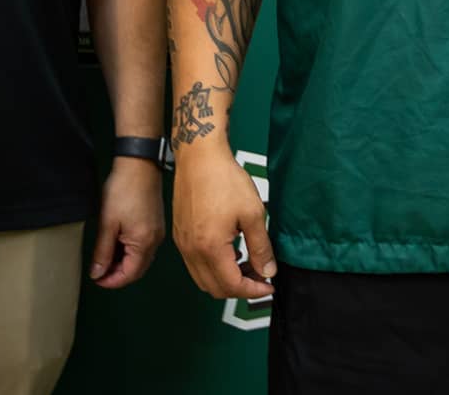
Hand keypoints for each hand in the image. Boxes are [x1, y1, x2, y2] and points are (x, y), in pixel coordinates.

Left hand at [90, 158, 165, 287]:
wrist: (139, 164)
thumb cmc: (123, 190)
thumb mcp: (107, 223)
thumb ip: (103, 252)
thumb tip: (98, 273)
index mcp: (144, 243)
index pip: (130, 274)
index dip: (112, 281)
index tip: (95, 279)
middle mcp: (155, 241)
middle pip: (137, 269)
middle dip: (118, 275)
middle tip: (98, 271)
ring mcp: (157, 232)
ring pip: (140, 258)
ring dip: (123, 263)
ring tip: (104, 257)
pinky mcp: (155, 223)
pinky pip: (144, 246)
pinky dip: (130, 251)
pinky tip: (117, 244)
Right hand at [171, 146, 275, 299]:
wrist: (199, 157)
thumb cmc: (225, 180)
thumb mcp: (253, 213)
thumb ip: (261, 247)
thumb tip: (267, 271)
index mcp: (209, 248)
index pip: (231, 286)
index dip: (253, 290)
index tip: (268, 286)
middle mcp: (191, 250)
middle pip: (215, 288)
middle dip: (240, 288)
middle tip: (260, 276)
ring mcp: (182, 244)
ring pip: (203, 279)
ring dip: (226, 279)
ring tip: (248, 263)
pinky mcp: (180, 235)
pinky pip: (195, 264)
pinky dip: (214, 267)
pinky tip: (231, 251)